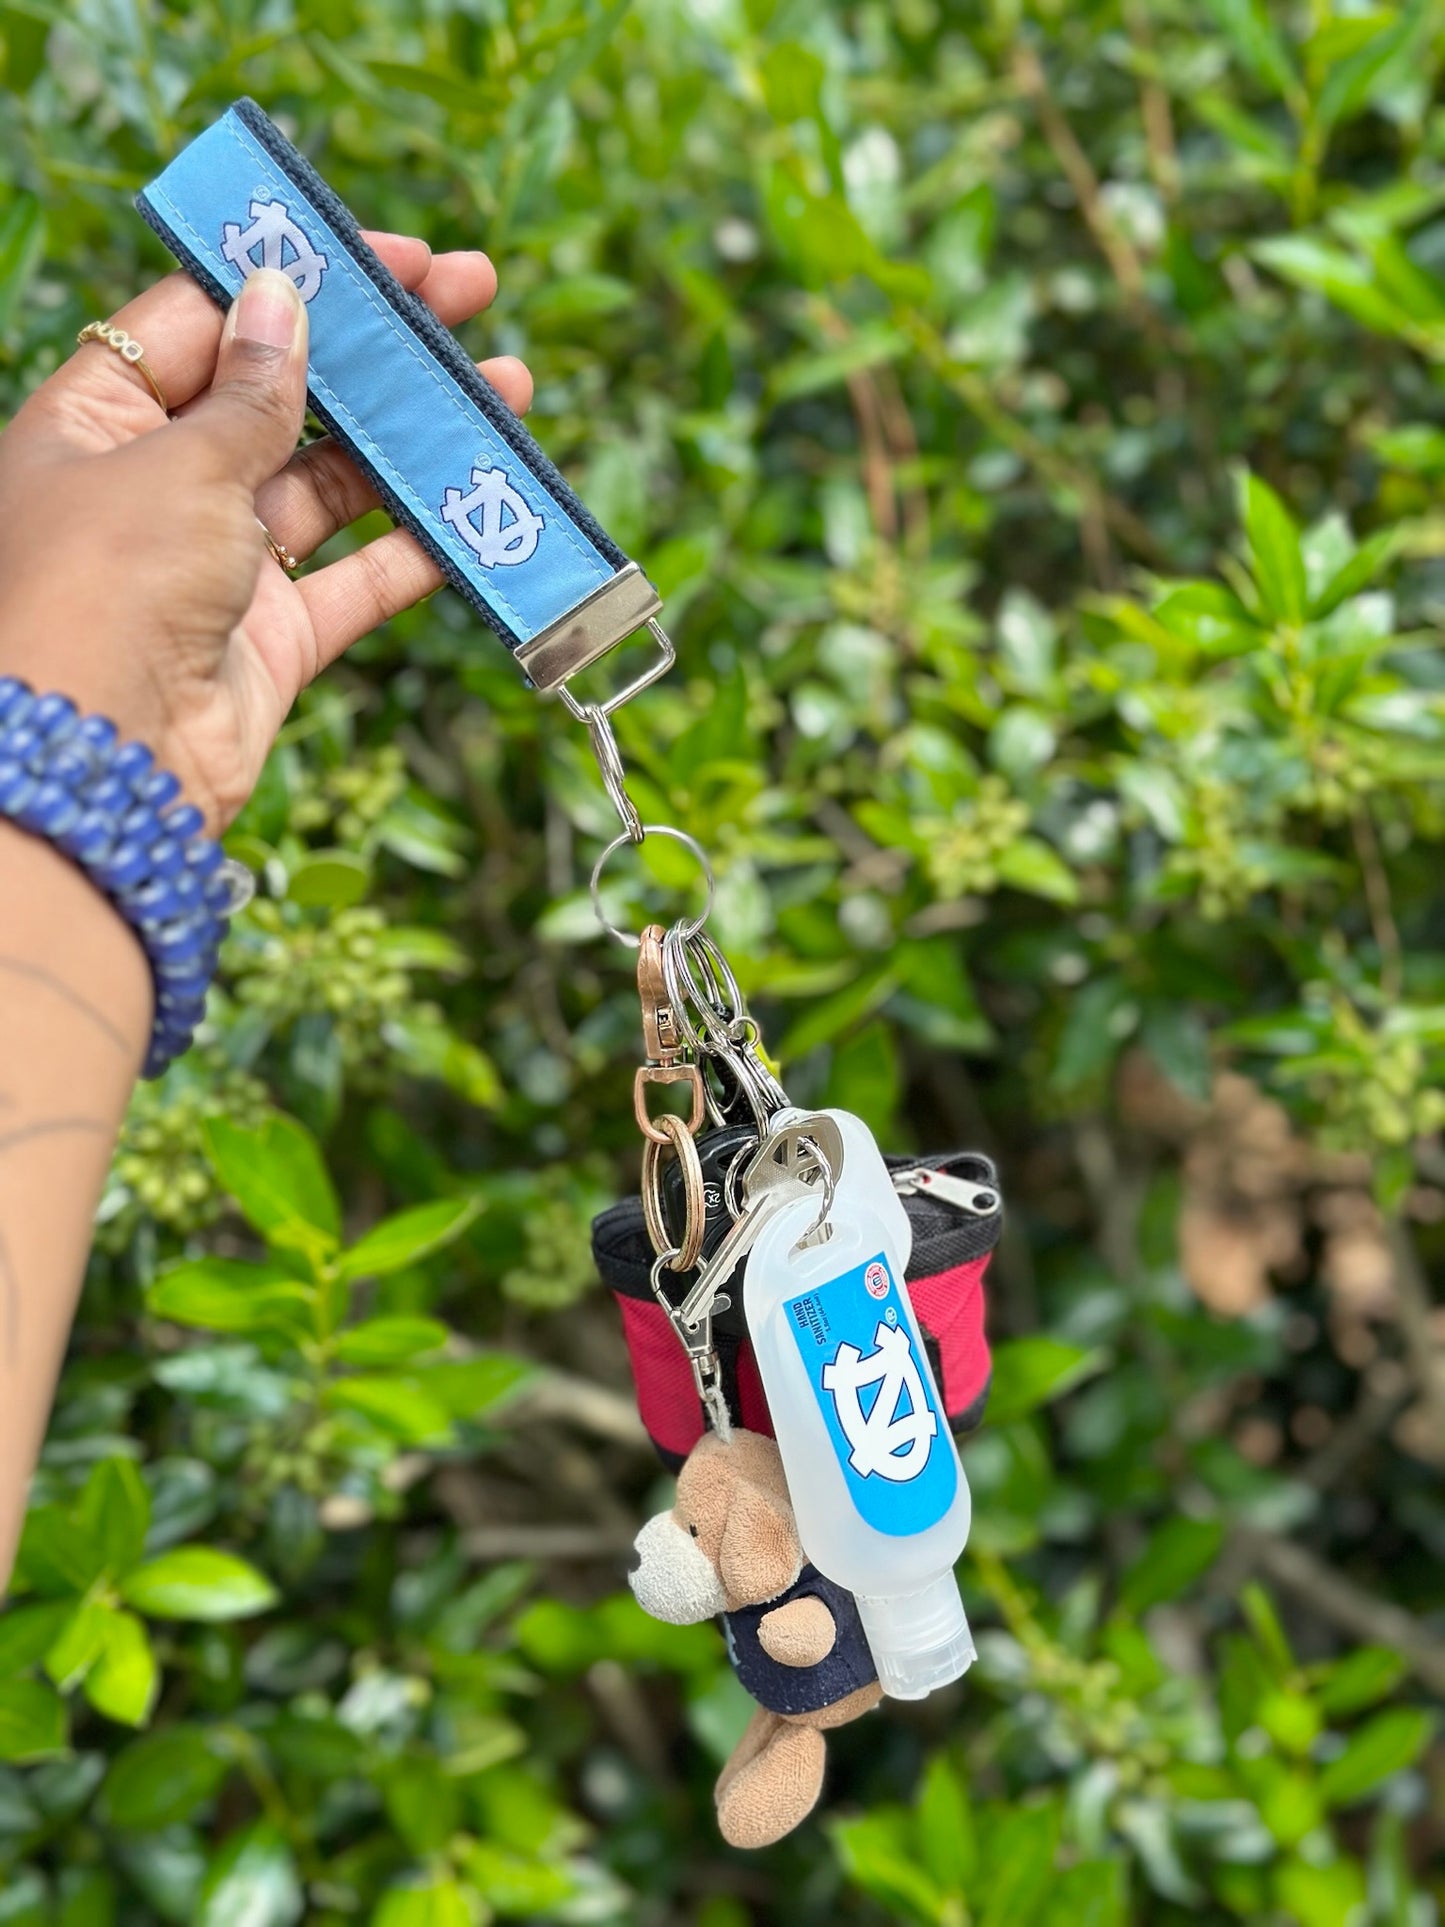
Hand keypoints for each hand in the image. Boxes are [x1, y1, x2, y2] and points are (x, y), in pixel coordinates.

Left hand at [0, 237, 532, 830]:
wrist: (103, 762)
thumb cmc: (108, 589)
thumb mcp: (178, 464)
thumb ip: (251, 393)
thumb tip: (281, 297)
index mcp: (99, 421)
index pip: (207, 321)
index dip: (298, 278)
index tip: (388, 256)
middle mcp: (160, 485)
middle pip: (284, 394)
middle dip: (378, 348)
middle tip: (473, 293)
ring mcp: (222, 564)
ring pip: (335, 484)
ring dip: (417, 438)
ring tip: (506, 388)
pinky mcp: (274, 637)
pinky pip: (359, 577)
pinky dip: (420, 545)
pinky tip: (481, 502)